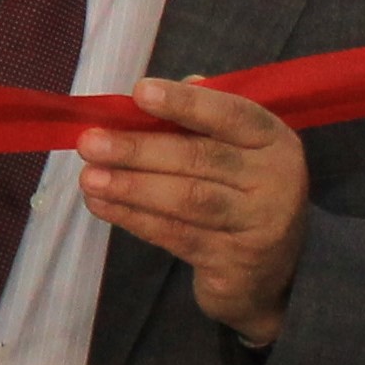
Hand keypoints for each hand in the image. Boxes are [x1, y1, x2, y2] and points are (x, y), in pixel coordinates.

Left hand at [77, 79, 309, 341]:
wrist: (273, 272)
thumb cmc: (241, 194)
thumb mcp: (236, 152)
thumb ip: (200, 118)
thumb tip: (147, 94)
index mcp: (275, 141)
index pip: (232, 114)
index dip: (185, 103)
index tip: (140, 92)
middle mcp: (275, 180)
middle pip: (201, 159)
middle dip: (139, 150)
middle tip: (90, 144)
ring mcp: (258, 225)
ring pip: (188, 200)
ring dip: (132, 187)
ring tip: (89, 178)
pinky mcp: (234, 262)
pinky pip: (177, 235)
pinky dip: (135, 218)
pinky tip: (103, 205)